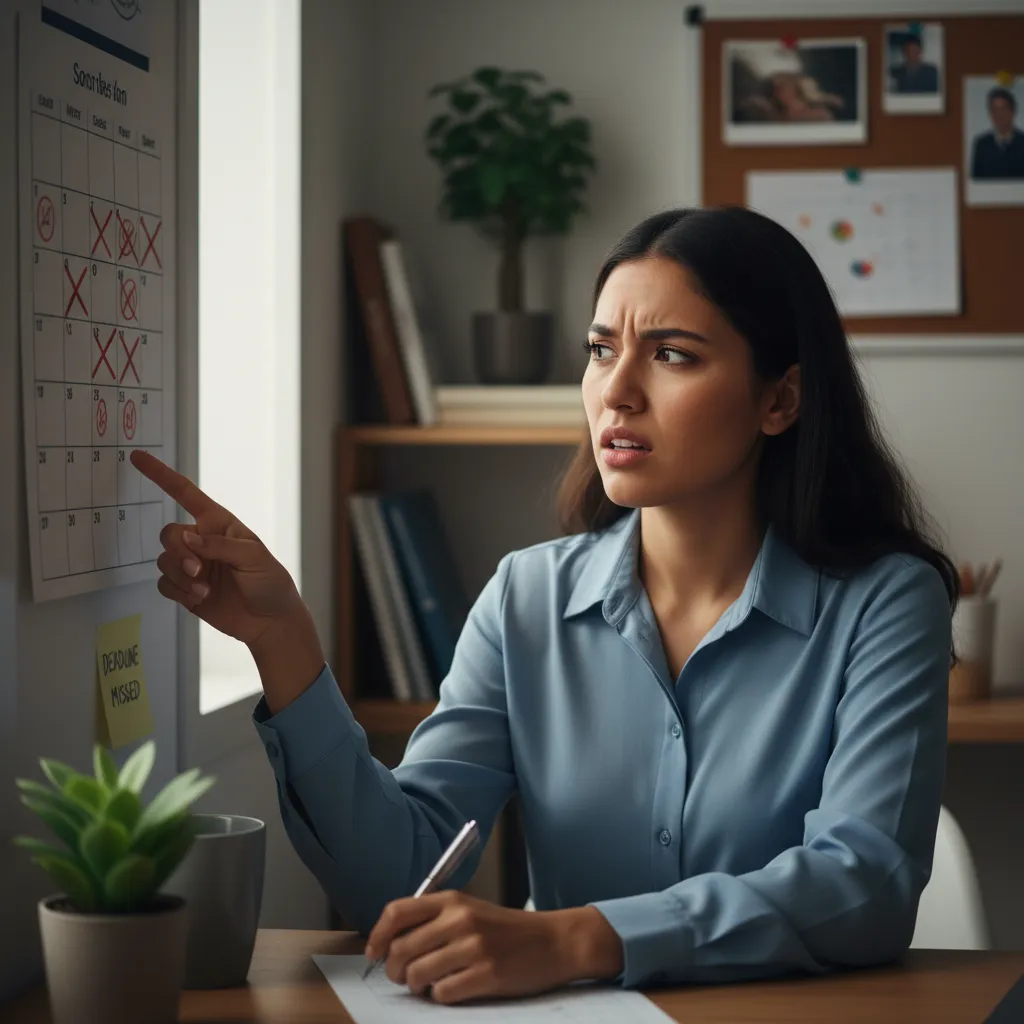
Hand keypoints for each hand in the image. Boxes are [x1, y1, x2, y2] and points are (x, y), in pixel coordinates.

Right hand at [131, 450, 301, 644]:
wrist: (270, 621)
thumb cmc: (269, 582)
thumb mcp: (253, 557)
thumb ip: (220, 544)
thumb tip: (189, 538)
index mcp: (219, 523)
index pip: (185, 493)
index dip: (161, 475)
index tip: (138, 457)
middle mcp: (202, 541)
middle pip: (169, 535)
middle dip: (179, 552)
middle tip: (199, 570)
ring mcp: (193, 566)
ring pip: (164, 561)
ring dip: (181, 576)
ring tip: (205, 589)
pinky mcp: (186, 589)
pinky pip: (164, 584)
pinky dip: (178, 591)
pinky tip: (200, 598)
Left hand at [364, 891, 622, 1004]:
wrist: (553, 941)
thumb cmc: (506, 929)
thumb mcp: (469, 910)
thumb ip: (434, 919)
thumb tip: (389, 943)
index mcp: (453, 900)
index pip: (397, 912)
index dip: (377, 936)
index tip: (374, 953)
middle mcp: (460, 919)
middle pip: (401, 950)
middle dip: (395, 970)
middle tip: (405, 977)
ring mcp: (474, 947)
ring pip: (417, 975)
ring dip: (418, 986)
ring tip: (431, 983)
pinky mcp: (486, 975)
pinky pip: (442, 994)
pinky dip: (441, 996)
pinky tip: (454, 988)